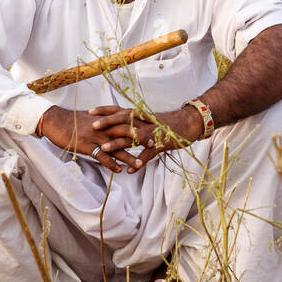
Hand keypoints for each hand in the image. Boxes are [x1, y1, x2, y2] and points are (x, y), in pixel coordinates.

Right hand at [37, 106, 144, 172]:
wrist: (55, 121)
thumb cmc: (73, 120)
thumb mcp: (93, 117)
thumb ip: (106, 121)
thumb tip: (117, 123)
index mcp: (106, 118)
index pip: (128, 121)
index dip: (140, 125)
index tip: (152, 130)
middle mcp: (104, 126)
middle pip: (126, 131)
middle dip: (140, 139)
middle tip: (152, 146)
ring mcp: (95, 136)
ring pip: (116, 146)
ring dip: (128, 156)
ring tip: (139, 165)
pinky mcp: (86, 145)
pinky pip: (101, 156)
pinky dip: (110, 163)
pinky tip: (118, 170)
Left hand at [85, 103, 204, 173]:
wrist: (190, 123)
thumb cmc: (169, 122)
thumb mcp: (150, 118)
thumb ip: (136, 120)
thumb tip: (121, 120)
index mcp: (141, 115)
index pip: (120, 110)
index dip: (105, 110)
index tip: (90, 111)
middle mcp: (145, 122)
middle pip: (123, 120)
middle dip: (107, 123)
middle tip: (92, 126)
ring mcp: (152, 134)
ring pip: (132, 137)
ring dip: (118, 143)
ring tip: (104, 150)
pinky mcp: (161, 144)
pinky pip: (148, 155)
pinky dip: (139, 162)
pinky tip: (130, 170)